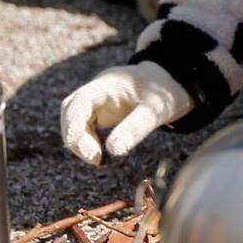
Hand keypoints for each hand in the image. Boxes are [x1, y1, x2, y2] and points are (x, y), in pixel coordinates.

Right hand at [61, 63, 188, 164]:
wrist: (171, 83)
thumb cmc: (165, 93)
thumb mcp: (156, 111)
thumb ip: (135, 128)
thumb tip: (112, 150)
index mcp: (109, 83)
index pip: (81, 100)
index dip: (73, 122)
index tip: (74, 144)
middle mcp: (98, 89)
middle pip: (71, 110)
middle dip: (75, 136)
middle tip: (94, 159)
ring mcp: (97, 99)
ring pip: (74, 119)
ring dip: (80, 141)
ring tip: (98, 160)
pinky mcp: (100, 110)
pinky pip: (83, 126)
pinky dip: (87, 142)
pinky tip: (100, 156)